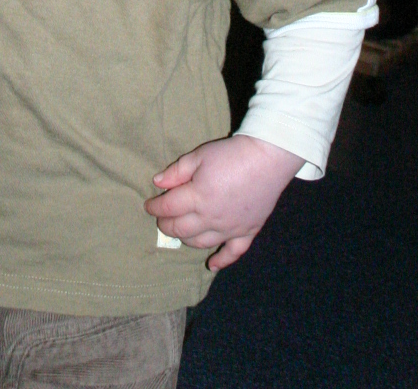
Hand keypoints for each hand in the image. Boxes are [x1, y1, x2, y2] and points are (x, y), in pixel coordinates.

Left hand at [145, 135, 303, 270]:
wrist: (268, 158)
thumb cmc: (231, 154)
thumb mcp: (200, 155)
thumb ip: (177, 171)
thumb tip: (157, 183)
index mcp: (197, 198)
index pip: (169, 208)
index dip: (155, 207)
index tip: (149, 205)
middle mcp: (211, 218)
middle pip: (181, 229)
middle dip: (166, 225)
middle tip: (162, 218)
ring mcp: (230, 229)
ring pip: (201, 243)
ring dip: (186, 239)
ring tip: (181, 231)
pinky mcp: (247, 232)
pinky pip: (233, 253)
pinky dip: (221, 261)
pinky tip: (211, 265)